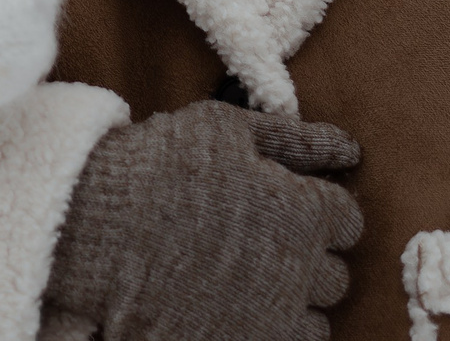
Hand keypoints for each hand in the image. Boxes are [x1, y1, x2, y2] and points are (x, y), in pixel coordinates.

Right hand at [45, 100, 363, 340]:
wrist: (99, 229)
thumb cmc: (158, 167)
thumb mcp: (221, 128)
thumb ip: (293, 137)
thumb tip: (349, 148)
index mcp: (301, 212)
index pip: (347, 218)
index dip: (316, 206)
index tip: (281, 202)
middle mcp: (300, 272)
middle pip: (335, 272)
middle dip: (304, 253)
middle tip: (255, 236)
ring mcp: (275, 320)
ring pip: (316, 318)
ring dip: (291, 297)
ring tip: (241, 272)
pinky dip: (269, 327)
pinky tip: (232, 301)